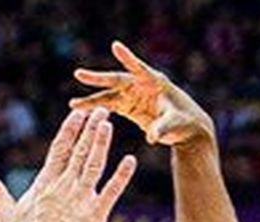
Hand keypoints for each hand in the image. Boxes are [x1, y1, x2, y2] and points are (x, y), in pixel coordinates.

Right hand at [0, 109, 135, 221]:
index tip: (77, 115)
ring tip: (109, 125)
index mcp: (46, 183)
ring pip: (94, 164)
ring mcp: (81, 198)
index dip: (70, 130)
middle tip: (101, 111)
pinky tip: (130, 160)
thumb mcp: (6, 214)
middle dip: (90, 129)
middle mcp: (65, 185)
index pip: (59, 149)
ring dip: (102, 143)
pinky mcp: (96, 213)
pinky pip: (112, 190)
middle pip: (79, 151)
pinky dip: (122, 175)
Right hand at [71, 41, 213, 147]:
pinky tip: (80, 111)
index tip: (116, 46)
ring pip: (108, 96)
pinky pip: (110, 106)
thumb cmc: (185, 121)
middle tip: (79, 74)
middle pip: (116, 80)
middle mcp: (140, 85)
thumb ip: (163, 127)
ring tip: (73, 105)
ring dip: (92, 100)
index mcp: (154, 81)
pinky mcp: (129, 106)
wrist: (186, 127)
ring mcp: (133, 95)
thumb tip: (151, 137)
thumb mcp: (175, 123)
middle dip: (98, 78)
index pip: (139, 68)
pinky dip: (96, 109)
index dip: (128, 58)